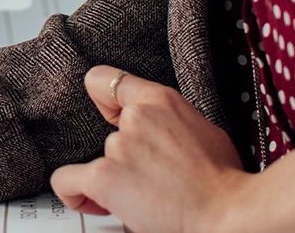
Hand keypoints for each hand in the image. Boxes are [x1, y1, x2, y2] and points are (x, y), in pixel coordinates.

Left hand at [50, 66, 251, 231]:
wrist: (229, 213)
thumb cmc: (225, 181)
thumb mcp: (204, 131)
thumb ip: (170, 123)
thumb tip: (161, 133)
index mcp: (161, 100)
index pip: (107, 81)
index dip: (104, 102)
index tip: (109, 119)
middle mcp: (135, 117)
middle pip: (107, 133)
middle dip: (123, 157)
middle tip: (149, 179)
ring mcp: (117, 146)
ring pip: (96, 160)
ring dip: (113, 179)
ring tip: (145, 198)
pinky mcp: (103, 176)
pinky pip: (65, 180)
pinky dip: (75, 194)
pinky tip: (97, 203)